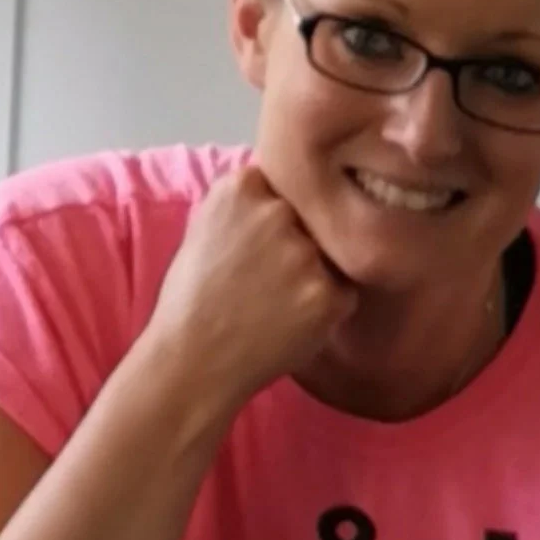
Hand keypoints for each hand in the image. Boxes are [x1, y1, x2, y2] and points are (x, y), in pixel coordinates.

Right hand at [142, 166, 356, 409]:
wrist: (193, 359)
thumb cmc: (196, 296)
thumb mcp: (206, 226)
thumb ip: (248, 201)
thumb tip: (295, 180)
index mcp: (240, 188)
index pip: (292, 182)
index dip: (285, 214)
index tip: (264, 238)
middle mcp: (276, 213)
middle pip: (316, 218)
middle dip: (304, 243)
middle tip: (271, 278)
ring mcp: (304, 254)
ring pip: (335, 255)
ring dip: (319, 276)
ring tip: (279, 301)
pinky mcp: (327, 294)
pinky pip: (346, 292)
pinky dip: (328, 308)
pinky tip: (293, 320)